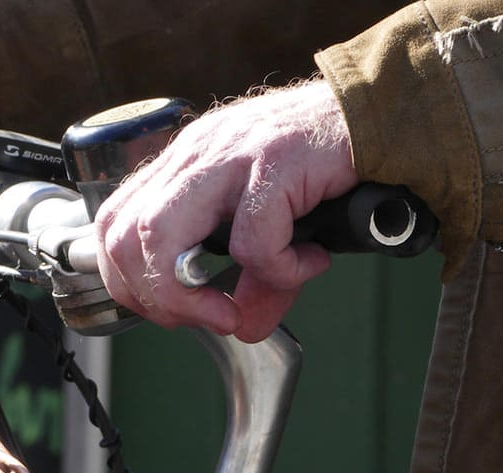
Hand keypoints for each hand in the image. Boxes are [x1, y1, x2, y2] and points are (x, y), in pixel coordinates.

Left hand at [94, 81, 357, 341]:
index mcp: (184, 164)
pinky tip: (307, 263)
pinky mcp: (278, 161)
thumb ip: (253, 279)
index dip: (126, 279)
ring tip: (229, 311)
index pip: (113, 223)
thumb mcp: (273, 225)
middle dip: (151, 295)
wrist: (389, 113)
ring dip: (185, 292)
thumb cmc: (326, 162)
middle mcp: (197, 154)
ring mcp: (232, 154)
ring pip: (161, 233)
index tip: (165, 310)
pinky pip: (253, 238)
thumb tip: (245, 328)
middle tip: (200, 317)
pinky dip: (276, 270)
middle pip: (124, 234)